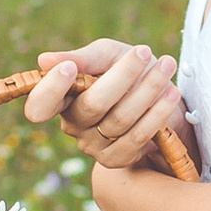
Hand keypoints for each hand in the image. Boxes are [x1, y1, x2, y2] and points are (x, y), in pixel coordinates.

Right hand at [24, 40, 191, 173]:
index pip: (40, 105)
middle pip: (92, 105)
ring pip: (120, 119)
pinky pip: (137, 137)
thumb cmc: (126, 70)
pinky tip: (171, 93)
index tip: (69, 68)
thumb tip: (43, 61)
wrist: (159, 94)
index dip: (50, 90)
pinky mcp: (117, 160)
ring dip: (148, 89)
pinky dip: (157, 113)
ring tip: (167, 65)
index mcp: (62, 99)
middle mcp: (73, 125)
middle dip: (122, 76)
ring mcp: (93, 147)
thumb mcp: (106, 56)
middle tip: (144, 51)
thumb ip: (82, 58)